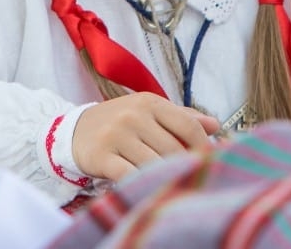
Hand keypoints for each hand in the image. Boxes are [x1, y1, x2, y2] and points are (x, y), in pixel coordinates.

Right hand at [71, 93, 219, 181]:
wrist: (74, 131)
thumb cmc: (121, 123)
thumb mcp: (149, 112)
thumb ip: (182, 117)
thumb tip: (216, 125)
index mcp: (149, 102)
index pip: (187, 125)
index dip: (203, 147)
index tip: (209, 161)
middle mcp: (133, 115)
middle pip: (173, 148)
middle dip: (184, 165)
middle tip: (190, 177)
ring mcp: (116, 135)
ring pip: (154, 164)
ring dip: (164, 176)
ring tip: (170, 184)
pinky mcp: (102, 156)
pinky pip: (130, 175)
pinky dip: (142, 183)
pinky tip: (147, 187)